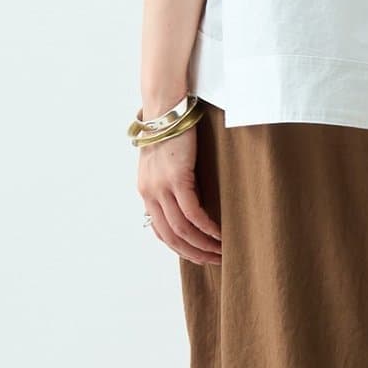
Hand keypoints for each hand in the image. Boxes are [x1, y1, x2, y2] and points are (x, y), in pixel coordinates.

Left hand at [138, 123, 221, 265]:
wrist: (166, 106)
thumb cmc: (172, 129)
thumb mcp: (166, 161)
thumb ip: (172, 182)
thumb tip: (189, 199)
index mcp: (146, 191)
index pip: (161, 231)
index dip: (180, 248)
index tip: (199, 255)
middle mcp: (149, 193)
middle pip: (171, 236)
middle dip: (193, 253)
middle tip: (214, 261)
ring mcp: (161, 187)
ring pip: (182, 229)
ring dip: (203, 245)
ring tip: (221, 251)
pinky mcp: (176, 178)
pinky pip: (192, 213)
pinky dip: (206, 228)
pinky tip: (219, 234)